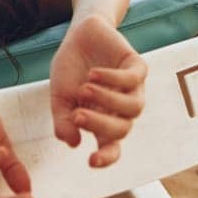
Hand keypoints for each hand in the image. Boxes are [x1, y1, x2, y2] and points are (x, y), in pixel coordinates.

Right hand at [49, 13, 147, 167]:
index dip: (106, 158)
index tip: (91, 161)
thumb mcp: (60, 97)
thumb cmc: (70, 70)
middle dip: (99, 124)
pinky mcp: (137, 67)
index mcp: (104, 121)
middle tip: (77, 114)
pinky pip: (132, 80)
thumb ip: (63, 120)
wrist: (78, 35)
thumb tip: (73, 143)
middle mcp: (122, 109)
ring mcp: (132, 89)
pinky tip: (93, 74)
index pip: (111, 147)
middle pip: (123, 129)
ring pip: (133, 108)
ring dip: (108, 101)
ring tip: (84, 89)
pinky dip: (112, 79)